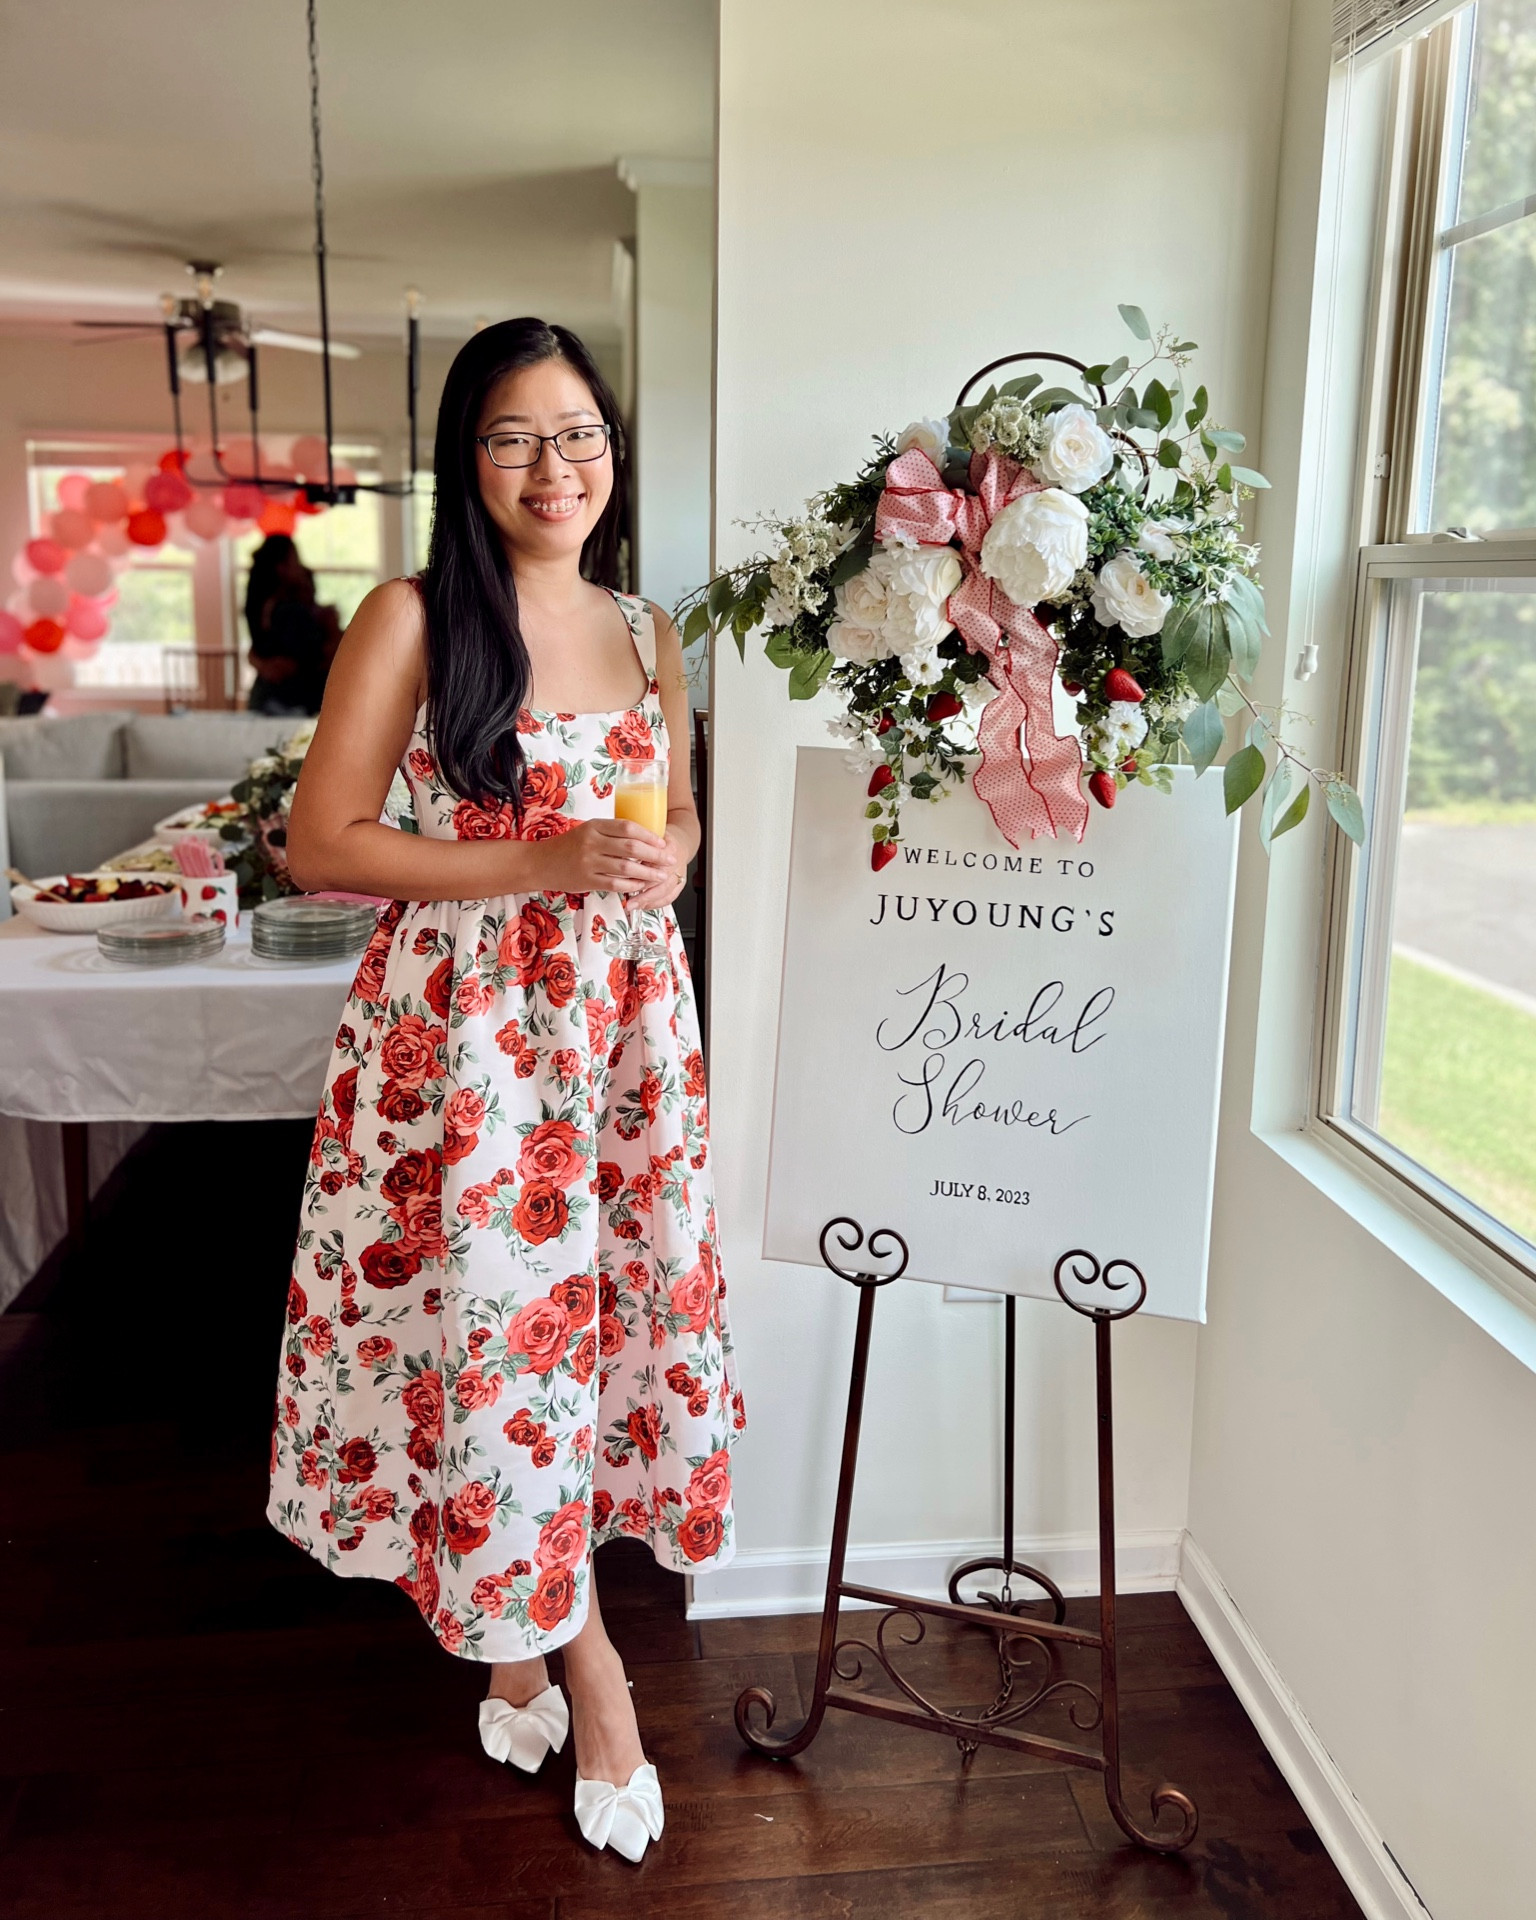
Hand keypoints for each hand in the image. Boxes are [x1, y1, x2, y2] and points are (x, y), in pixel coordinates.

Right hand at [524, 818, 673, 897]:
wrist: (539, 863)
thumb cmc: (567, 846)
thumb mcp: (588, 830)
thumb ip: (610, 833)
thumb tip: (643, 839)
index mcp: (594, 825)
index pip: (628, 827)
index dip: (649, 835)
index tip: (662, 842)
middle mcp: (592, 842)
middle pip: (631, 847)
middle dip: (655, 855)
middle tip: (669, 859)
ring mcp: (589, 862)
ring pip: (626, 868)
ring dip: (647, 873)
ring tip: (661, 875)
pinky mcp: (587, 880)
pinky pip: (615, 884)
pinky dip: (632, 885)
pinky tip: (642, 885)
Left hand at [626, 829, 688, 910]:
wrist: (676, 843)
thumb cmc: (658, 839)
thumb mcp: (646, 834)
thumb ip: (634, 841)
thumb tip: (612, 850)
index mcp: (670, 846)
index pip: (658, 862)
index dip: (643, 872)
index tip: (627, 877)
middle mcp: (676, 862)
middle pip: (663, 880)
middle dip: (645, 892)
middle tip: (628, 899)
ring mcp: (679, 874)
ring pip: (666, 891)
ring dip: (648, 900)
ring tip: (632, 905)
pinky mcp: (679, 884)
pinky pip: (669, 897)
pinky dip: (655, 903)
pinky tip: (642, 905)